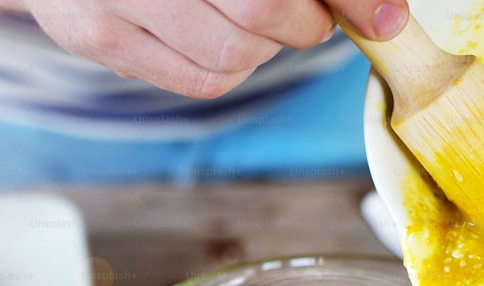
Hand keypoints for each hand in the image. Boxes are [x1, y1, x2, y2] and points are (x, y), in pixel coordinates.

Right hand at [12, 0, 409, 98]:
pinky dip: (231, 69)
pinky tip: (222, 40)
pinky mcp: (97, 37)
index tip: (386, 18)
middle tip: (311, 17)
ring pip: (233, 56)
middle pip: (260, 10)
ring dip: (266, 48)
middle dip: (306, 22)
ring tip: (255, 24)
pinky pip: (199, 80)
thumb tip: (374, 8)